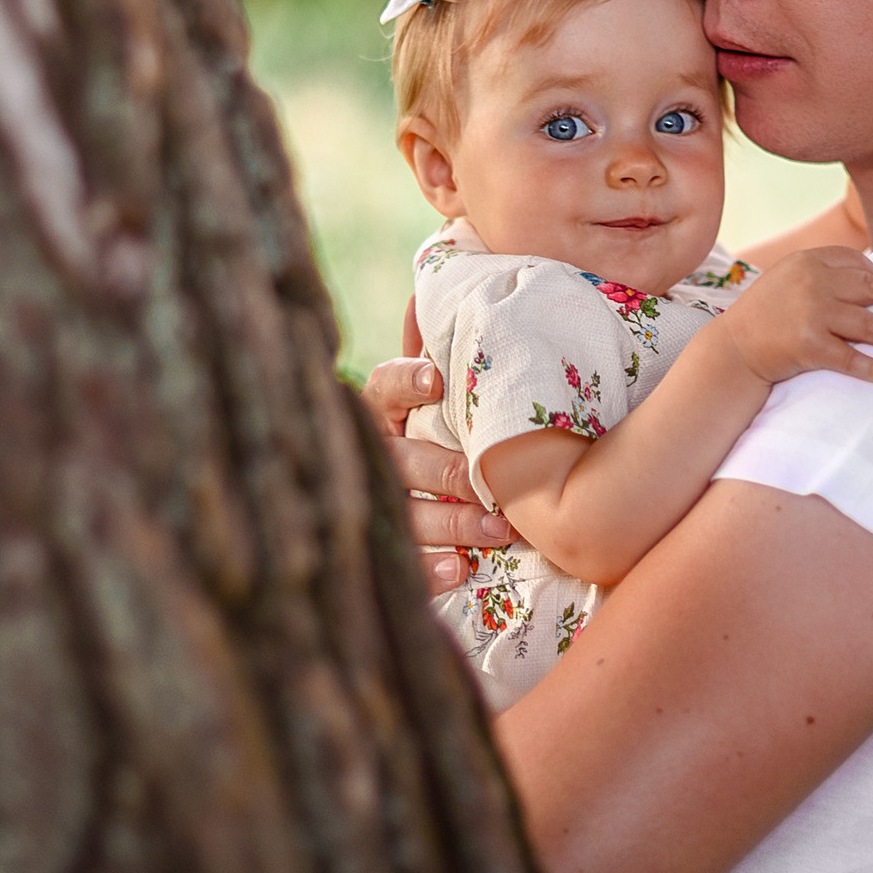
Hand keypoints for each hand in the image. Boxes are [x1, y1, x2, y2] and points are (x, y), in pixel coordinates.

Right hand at [362, 336, 514, 592]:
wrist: (436, 488)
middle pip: (403, 460)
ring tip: (496, 530)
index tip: (438, 381)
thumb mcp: (455, 393)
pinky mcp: (392, 550)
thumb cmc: (456, 427)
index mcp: (385, 410)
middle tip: (489, 483)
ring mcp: (378, 504)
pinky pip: (406, 565)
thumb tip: (443, 303)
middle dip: (448, 473)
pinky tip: (461, 570)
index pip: (385, 387)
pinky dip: (432, 569)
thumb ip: (458, 359)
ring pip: (407, 514)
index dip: (407, 382)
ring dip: (452, 524)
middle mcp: (376, 454)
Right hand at [711, 247, 872, 386]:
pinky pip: (851, 358)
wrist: (732, 349)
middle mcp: (811, 283)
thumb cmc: (766, 315)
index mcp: (808, 261)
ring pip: (868, 325)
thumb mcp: (789, 280)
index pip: (856, 262)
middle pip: (871, 287)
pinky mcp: (808, 346)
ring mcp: (811, 314)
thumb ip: (824, 274)